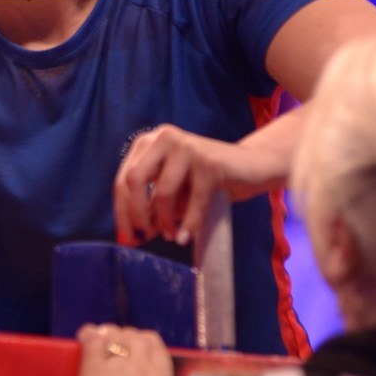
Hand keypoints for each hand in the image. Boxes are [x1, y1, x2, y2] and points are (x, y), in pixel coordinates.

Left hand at [73, 324, 172, 375]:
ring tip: (99, 341)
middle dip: (123, 336)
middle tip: (113, 344)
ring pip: (114, 335)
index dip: (141, 341)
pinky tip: (83, 337)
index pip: (154, 344)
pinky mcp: (95, 367)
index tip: (134, 346)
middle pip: (134, 336)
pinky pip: (92, 340)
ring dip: (107, 335)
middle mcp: (142, 367)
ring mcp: (118, 364)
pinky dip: (88, 336)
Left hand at [113, 124, 276, 245]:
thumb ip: (153, 204)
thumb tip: (134, 232)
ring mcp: (187, 146)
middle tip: (146, 237)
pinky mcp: (210, 162)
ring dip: (165, 221)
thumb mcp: (175, 189)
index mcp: (149, 143)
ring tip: (171, 236)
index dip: (122, 211)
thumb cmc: (208, 180)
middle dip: (136, 214)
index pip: (123, 178)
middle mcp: (164, 138)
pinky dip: (189, 224)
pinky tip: (185, 237)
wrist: (253, 166)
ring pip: (162, 192)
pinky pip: (193, 201)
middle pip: (134, 180)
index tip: (128, 236)